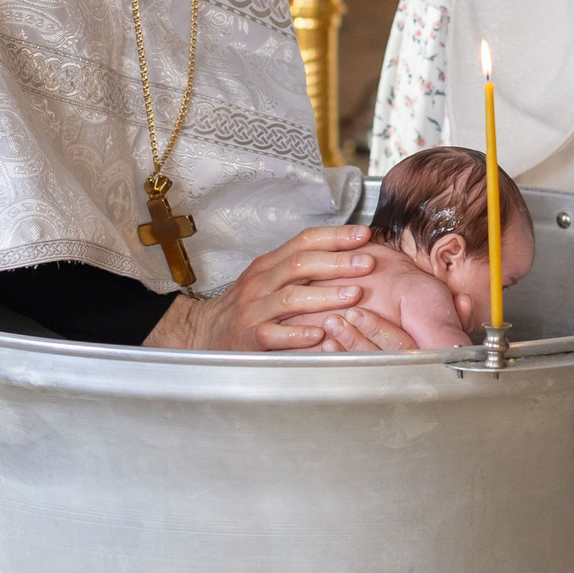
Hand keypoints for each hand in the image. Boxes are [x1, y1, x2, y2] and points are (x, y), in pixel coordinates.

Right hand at [144, 226, 419, 352]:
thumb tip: (349, 253)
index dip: (335, 236)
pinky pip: (274, 335)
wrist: (206, 332)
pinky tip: (319, 335)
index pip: (304, 241)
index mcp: (270, 264)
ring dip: (324, 296)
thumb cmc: (249, 305)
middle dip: (337, 262)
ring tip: (354, 295)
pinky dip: (297, 335)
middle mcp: (262, 282)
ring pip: (290, 298)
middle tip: (368, 263)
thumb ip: (303, 267)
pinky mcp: (250, 338)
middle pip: (300, 264)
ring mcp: (254, 309)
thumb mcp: (270, 278)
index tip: (364, 234)